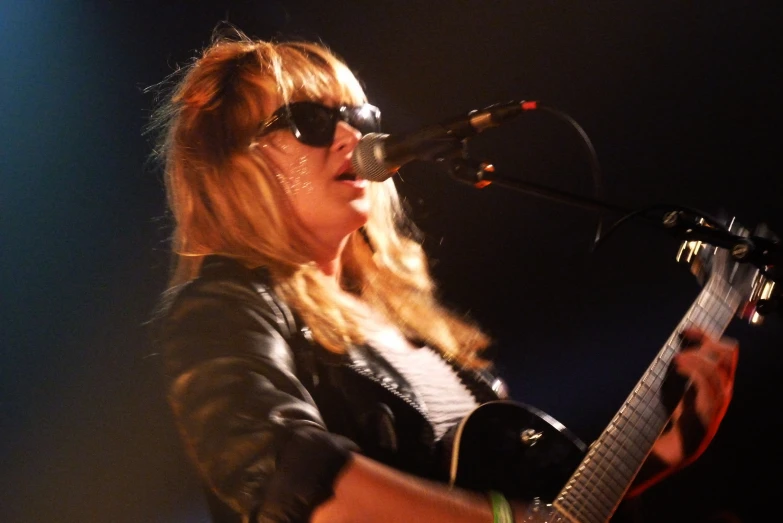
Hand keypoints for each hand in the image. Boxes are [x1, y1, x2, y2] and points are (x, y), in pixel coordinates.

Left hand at [654, 326, 738, 466]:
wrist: (672, 447)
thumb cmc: (673, 414)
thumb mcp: (677, 385)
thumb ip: (682, 367)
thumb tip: (677, 342)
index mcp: (720, 381)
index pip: (726, 351)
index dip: (707, 336)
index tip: (686, 330)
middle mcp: (724, 390)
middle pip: (727, 355)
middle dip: (705, 342)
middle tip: (683, 343)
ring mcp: (718, 402)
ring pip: (717, 369)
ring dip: (695, 358)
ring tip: (675, 360)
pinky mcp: (708, 413)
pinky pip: (706, 386)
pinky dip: (691, 371)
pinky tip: (676, 368)